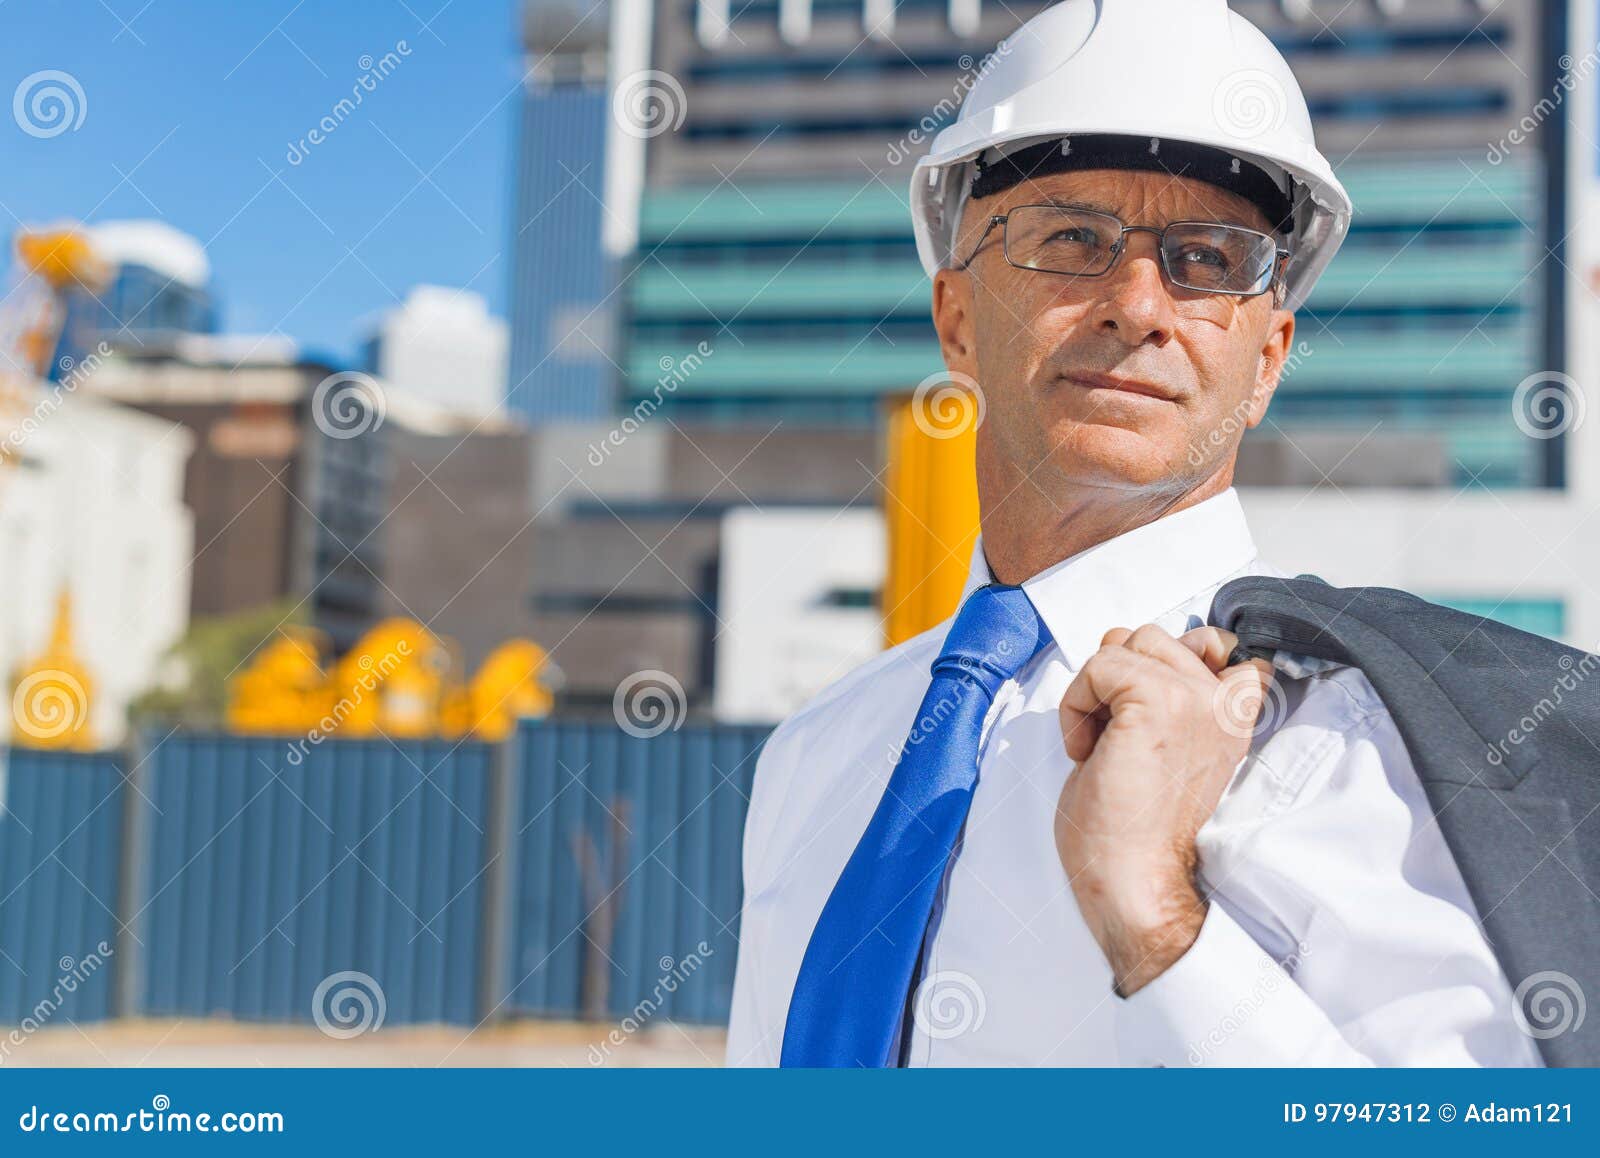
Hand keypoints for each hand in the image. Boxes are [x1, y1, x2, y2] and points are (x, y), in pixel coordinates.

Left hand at [1054, 625, 1273, 995]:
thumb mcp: (1166, 745)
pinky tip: (1087, 750)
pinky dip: (1076, 704)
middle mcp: (1224, 703)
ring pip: (1125, 642)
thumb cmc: (1134, 825)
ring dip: (1094, 690)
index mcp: (1233, 716)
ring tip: (1101, 744)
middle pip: (1154, 636)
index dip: (1169, 660)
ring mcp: (1195, 700)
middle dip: (1117, 678)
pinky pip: (1099, 665)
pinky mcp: (1157, 704)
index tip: (1141, 710)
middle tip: (1114, 737)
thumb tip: (1127, 643)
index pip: (1221, 643)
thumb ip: (1167, 694)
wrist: (1134, 881)